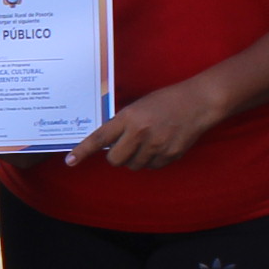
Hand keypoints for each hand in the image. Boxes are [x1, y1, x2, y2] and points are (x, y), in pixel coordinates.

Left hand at [67, 78, 230, 170]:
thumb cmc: (166, 101)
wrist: (199, 102)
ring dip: (135, 158)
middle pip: (115, 160)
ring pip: (133, 165)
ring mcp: (156, 146)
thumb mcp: (138, 106)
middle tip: (125, 145)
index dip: (83, 151)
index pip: (100, 138)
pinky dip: (152, 160)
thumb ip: (122, 124)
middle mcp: (140, 133)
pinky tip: (161, 144)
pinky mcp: (170, 155)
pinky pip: (152, 167)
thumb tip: (108, 143)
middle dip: (116, 156)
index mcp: (129, 117)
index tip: (70, 161)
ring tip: (148, 141)